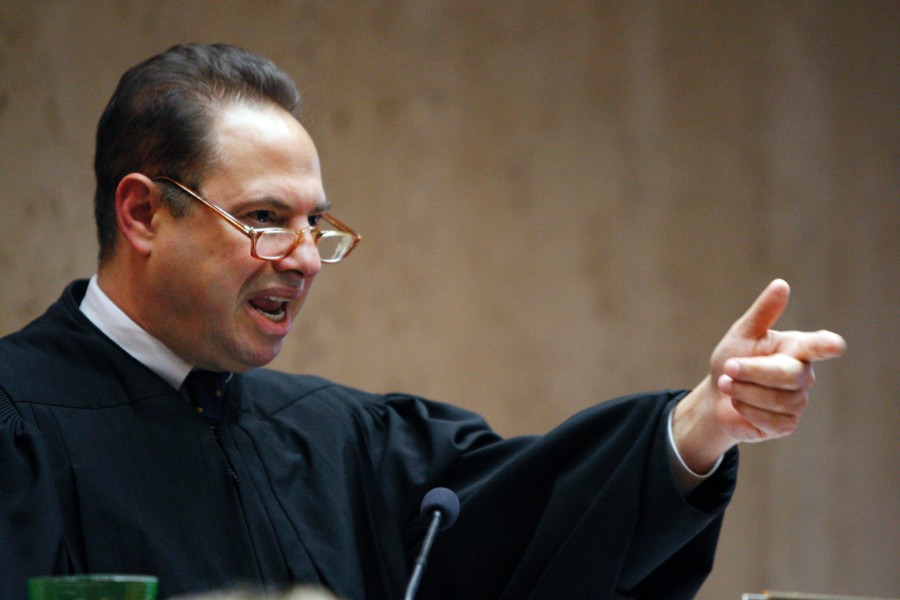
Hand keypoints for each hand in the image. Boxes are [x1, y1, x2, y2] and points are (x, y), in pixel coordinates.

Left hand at [673, 279, 846, 472]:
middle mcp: (803, 374)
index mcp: (795, 348)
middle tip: (728, 367)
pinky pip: (770, 420)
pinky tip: (737, 403)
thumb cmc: (731, 360)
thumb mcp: (741, 335)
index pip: (816, 346)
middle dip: (751, 371)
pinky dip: (745, 410)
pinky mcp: (787, 424)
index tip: (834, 345)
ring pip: (777, 399)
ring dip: (743, 391)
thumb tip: (782, 284)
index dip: (826, 346)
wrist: (715, 397)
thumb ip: (762, 313)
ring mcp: (798, 401)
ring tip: (728, 385)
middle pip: (787, 375)